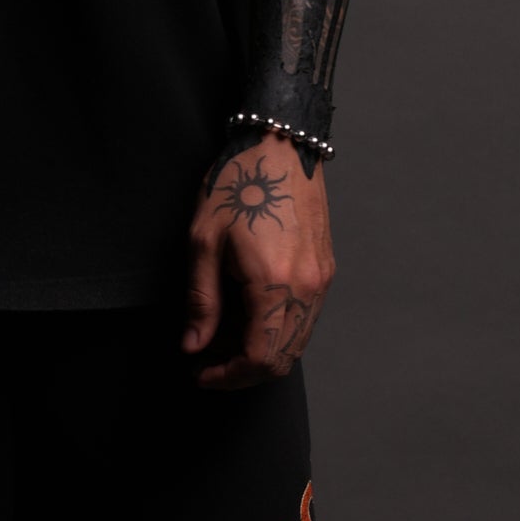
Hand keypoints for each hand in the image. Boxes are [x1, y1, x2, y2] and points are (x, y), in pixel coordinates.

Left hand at [180, 135, 334, 390]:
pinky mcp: (325, 269)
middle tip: (209, 365)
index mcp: (275, 283)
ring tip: (225, 344)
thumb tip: (194, 346)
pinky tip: (250, 319)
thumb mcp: (203, 241)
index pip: (260, 358)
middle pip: (283, 359)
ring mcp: (322, 279)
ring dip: (263, 354)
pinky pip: (306, 320)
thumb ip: (200, 301)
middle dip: (244, 373)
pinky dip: (279, 333)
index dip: (228, 377)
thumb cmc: (238, 183)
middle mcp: (308, 288)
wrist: (280, 143)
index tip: (200, 373)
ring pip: (298, 343)